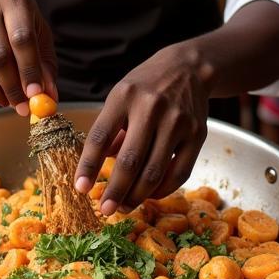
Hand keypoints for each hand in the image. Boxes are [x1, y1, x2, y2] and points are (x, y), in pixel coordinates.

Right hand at [0, 0, 57, 114]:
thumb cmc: (16, 25)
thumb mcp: (37, 34)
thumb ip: (46, 63)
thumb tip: (50, 96)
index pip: (22, 38)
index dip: (30, 69)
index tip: (37, 94)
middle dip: (14, 88)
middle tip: (25, 108)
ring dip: (0, 95)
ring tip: (13, 102)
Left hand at [73, 44, 210, 215]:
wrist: (189, 68)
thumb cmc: (147, 86)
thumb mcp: (121, 96)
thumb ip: (110, 130)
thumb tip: (99, 167)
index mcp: (124, 95)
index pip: (100, 136)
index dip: (88, 165)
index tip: (80, 188)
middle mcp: (151, 107)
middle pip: (129, 161)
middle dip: (115, 191)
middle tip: (105, 210)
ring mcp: (177, 121)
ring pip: (154, 172)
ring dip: (137, 195)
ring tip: (124, 206)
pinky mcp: (197, 134)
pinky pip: (179, 173)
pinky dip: (162, 189)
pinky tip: (150, 194)